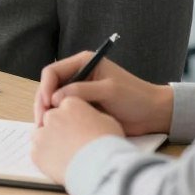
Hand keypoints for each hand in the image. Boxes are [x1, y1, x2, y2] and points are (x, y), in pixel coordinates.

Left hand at [32, 97, 124, 184]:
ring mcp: (42, 134)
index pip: (64, 105)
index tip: (75, 128)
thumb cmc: (107, 145)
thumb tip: (90, 119)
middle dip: (58, 129)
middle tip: (69, 143)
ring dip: (49, 142)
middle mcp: (53, 115)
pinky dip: (45, 159)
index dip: (71, 118)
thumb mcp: (107, 121)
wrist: (99, 168)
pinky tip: (58, 165)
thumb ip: (92, 115)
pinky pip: (37, 153)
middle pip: (51, 119)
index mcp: (70, 103)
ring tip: (64, 155)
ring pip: (41, 135)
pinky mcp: (36, 153)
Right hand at [33, 51, 173, 135]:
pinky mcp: (83, 108)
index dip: (46, 87)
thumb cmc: (134, 96)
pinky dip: (58, 120)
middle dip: (43, 102)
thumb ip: (82, 91)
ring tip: (46, 129)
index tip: (47, 104)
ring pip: (54, 101)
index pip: (53, 71)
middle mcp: (78, 75)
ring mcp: (79, 92)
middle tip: (42, 121)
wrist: (152, 114)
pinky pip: (64, 112)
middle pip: (50, 86)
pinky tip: (56, 131)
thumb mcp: (108, 90)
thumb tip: (55, 98)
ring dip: (48, 113)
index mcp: (83, 62)